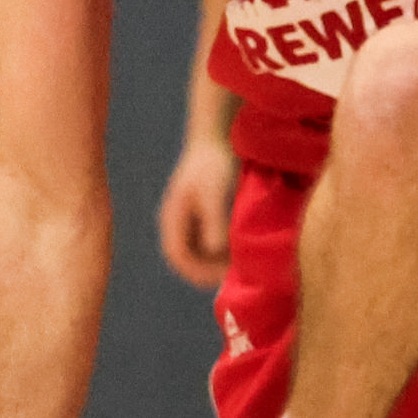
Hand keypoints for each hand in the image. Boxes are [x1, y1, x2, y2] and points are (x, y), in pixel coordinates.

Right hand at [156, 140, 236, 290]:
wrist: (217, 137)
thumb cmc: (213, 164)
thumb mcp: (214, 194)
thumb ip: (213, 222)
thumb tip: (214, 250)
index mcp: (173, 220)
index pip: (179, 257)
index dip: (198, 272)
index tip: (222, 280)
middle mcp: (178, 222)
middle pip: (189, 257)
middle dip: (209, 270)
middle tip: (236, 276)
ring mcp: (190, 218)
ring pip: (201, 249)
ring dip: (218, 260)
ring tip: (242, 264)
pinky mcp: (205, 212)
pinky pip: (211, 238)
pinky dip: (224, 247)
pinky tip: (243, 248)